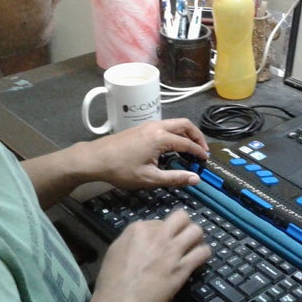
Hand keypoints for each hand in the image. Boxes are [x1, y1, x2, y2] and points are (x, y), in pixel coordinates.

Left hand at [85, 118, 208, 189]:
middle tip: (202, 150)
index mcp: (160, 137)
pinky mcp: (142, 128)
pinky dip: (176, 133)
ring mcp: (148, 125)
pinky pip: (166, 126)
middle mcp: (156, 126)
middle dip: (197, 136)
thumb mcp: (149, 178)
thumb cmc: (121, 170)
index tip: (206, 160)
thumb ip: (174, 178)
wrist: (95, 159)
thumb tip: (195, 179)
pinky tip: (174, 146)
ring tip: (191, 148)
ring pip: (175, 123)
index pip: (187, 143)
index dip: (199, 152)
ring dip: (186, 133)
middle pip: (185, 124)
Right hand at [89, 210, 211, 301]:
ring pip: (196, 231)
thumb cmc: (113, 282)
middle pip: (181, 217)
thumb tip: (142, 237)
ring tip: (195, 244)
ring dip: (197, 237)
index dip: (163, 230)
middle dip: (184, 224)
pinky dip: (204, 253)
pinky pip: (203, 252)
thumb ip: (131, 239)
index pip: (159, 221)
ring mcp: (172, 251)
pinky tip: (200, 257)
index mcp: (138, 230)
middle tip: (183, 234)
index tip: (164, 239)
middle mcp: (157, 236)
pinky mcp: (182, 267)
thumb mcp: (115, 251)